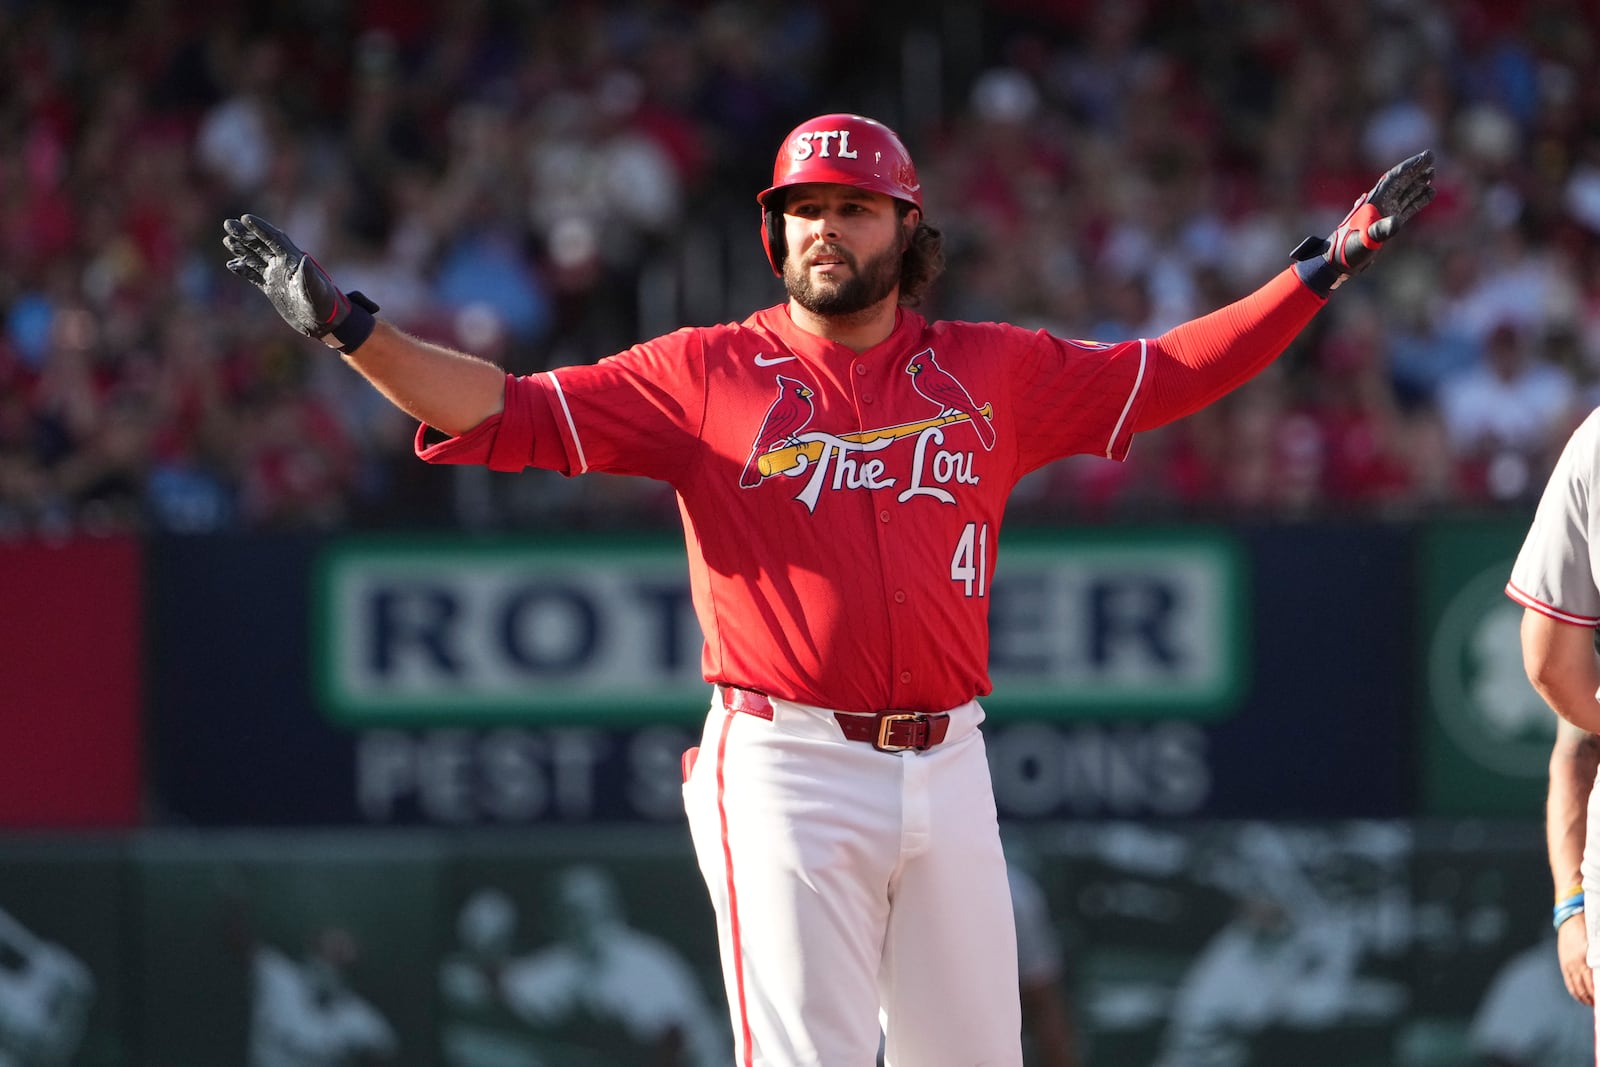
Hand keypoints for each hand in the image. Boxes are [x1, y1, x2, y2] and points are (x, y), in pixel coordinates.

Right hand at [221, 214, 379, 351]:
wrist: (323, 323)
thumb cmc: (325, 305)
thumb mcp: (318, 291)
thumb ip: (310, 277)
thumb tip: (304, 260)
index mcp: (294, 260)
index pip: (275, 239)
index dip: (261, 228)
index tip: (245, 218)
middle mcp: (284, 265)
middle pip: (261, 245)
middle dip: (245, 234)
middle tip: (228, 224)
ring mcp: (277, 276)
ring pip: (255, 258)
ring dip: (241, 249)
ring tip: (227, 239)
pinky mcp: (272, 289)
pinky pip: (254, 276)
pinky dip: (243, 270)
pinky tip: (231, 264)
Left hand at [1293, 150, 1436, 293]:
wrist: (1341, 261)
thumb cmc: (1349, 249)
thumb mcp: (1365, 240)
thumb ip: (1379, 230)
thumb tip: (1396, 222)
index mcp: (1374, 201)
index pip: (1394, 178)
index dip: (1409, 167)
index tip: (1424, 156)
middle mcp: (1380, 204)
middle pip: (1401, 182)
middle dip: (1415, 170)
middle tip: (1431, 157)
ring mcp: (1385, 213)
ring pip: (1405, 192)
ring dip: (1418, 182)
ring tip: (1432, 173)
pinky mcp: (1388, 224)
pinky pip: (1407, 207)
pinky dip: (1418, 199)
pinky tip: (1430, 192)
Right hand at [1558, 910, 1592, 1004]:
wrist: (1570, 920)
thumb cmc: (1588, 930)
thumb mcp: (1597, 946)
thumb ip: (1598, 960)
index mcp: (1584, 960)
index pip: (1593, 986)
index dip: (1598, 996)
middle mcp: (1575, 965)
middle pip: (1584, 990)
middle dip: (1593, 1000)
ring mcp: (1568, 966)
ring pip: (1576, 989)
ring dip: (1584, 999)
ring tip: (1593, 1003)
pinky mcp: (1564, 965)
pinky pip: (1569, 984)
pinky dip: (1576, 993)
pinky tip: (1582, 996)